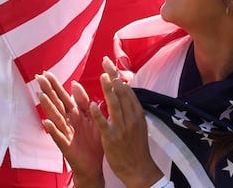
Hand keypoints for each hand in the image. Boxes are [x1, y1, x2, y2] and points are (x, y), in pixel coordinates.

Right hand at [36, 72, 104, 187]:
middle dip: (48, 90)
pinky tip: (46, 123)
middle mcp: (68, 122)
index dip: (55, 85)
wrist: (95, 166)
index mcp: (75, 114)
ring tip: (41, 95)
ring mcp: (65, 133)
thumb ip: (84, 102)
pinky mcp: (66, 146)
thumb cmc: (93, 141)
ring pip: (56, 117)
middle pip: (56, 103)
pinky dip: (52, 130)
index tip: (46, 73)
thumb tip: (74, 84)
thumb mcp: (92, 118)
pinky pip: (59, 137)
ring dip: (48, 107)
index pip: (63, 96)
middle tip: (38, 77)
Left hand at [87, 58, 163, 186]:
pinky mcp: (112, 138)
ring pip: (115, 105)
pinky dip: (99, 114)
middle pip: (122, 93)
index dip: (118, 76)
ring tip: (102, 76)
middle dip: (113, 76)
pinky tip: (92, 104)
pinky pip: (105, 124)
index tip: (111, 64)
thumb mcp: (137, 124)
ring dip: (108, 89)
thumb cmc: (136, 146)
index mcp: (137, 114)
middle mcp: (131, 118)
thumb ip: (130, 108)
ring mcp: (122, 128)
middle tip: (105, 62)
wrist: (139, 170)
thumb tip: (125, 91)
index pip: (128, 90)